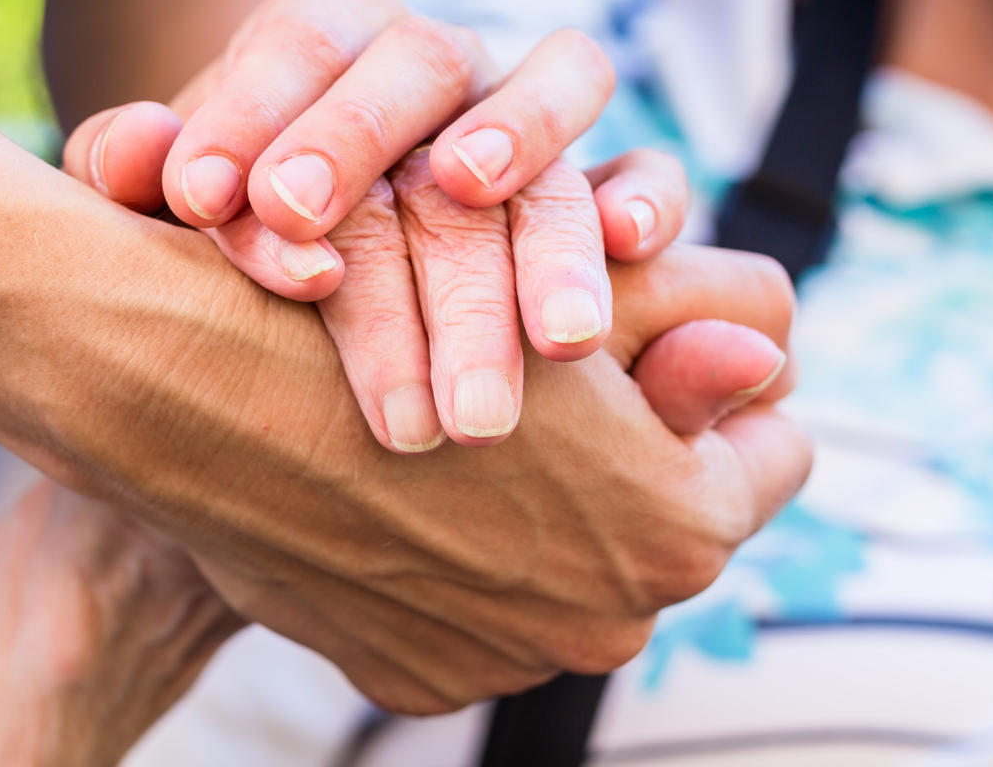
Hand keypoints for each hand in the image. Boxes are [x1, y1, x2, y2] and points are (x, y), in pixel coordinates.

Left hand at [61, 0, 690, 448]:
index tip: (214, 204)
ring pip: (551, 116)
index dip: (258, 111)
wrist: (326, 235)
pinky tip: (626, 252)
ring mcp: (527, 111)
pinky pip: (645, 168)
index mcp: (333, 30)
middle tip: (313, 262)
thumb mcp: (179, 188)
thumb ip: (142, 166)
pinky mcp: (599, 178)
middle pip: (417, 69)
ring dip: (532, 215)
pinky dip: (646, 199)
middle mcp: (438, 58)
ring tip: (523, 314)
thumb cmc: (243, 211)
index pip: (301, 40)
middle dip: (363, 154)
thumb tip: (140, 159)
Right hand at [164, 239, 808, 713]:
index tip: (684, 350)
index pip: (776, 453)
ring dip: (547, 522)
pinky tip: (411, 498)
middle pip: (671, 529)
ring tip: (483, 436)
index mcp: (680, 528)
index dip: (731, 389)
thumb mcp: (559, 311)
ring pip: (571, 579)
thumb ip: (690, 351)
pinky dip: (461, 572)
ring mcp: (510, 663)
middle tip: (576, 390)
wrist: (216, 392)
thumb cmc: (402, 315)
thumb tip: (771, 363)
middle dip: (639, 466)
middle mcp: (611, 622)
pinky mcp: (421, 681)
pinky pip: (479, 622)